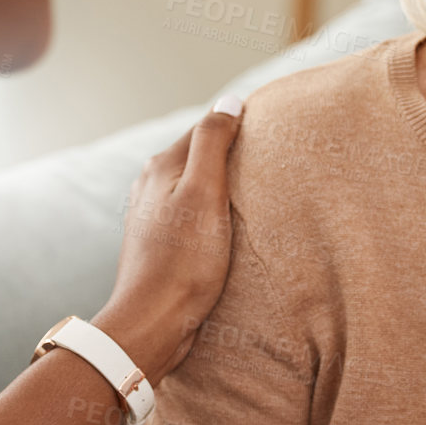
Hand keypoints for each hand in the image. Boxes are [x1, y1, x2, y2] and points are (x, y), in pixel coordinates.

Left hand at [92, 97, 243, 380]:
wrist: (153, 323)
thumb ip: (213, 143)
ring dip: (222, 190)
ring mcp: (154, 216)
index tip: (273, 134)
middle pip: (200, 158)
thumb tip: (230, 101)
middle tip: (271, 166)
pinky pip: (194, 216)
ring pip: (197, 188)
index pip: (207, 129)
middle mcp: (152, 185)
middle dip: (231, 159)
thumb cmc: (182, 261)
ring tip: (255, 199)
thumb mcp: (204, 193)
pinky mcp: (162, 243)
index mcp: (162, 165)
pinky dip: (213, 216)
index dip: (239, 128)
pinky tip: (230, 231)